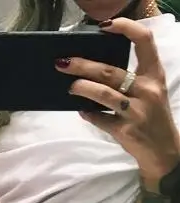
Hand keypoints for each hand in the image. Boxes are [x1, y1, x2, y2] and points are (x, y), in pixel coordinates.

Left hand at [56, 17, 179, 187]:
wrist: (162, 151)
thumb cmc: (151, 117)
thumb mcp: (149, 92)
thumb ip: (129, 80)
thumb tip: (93, 71)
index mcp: (154, 75)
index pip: (144, 42)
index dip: (126, 28)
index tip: (105, 26)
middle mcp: (147, 90)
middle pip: (110, 71)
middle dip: (83, 65)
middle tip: (63, 62)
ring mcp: (136, 111)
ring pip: (103, 94)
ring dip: (81, 88)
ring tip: (69, 86)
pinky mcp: (125, 130)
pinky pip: (100, 119)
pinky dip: (88, 114)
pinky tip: (81, 111)